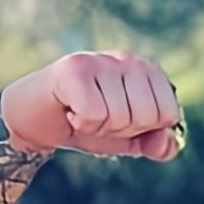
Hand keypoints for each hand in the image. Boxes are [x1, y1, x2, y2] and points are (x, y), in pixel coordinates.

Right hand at [0, 51, 185, 158]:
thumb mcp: (128, 139)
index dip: (142, 129)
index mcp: (149, 72)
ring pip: (119, 117)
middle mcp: (129, 59)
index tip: (119, 119)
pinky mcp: (74, 68)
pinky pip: (94, 114)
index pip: (169, 115)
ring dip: (97, 127)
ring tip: (81, 112)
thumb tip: (166, 144)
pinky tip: (69, 109)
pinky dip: (80, 122)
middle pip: (146, 117)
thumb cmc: (85, 124)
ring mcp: (102, 60)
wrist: (35, 121)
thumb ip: (156, 144)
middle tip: (97, 117)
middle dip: (120, 130)